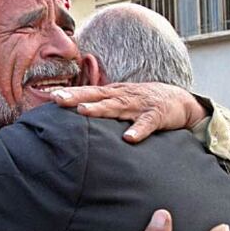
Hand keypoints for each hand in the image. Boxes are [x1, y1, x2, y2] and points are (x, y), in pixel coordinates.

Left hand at [51, 83, 206, 142]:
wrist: (179, 100)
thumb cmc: (144, 102)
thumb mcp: (122, 101)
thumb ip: (103, 107)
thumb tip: (77, 115)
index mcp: (114, 94)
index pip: (89, 92)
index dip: (71, 93)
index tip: (50, 96)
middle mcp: (123, 96)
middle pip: (97, 96)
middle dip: (77, 97)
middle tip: (57, 99)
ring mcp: (139, 105)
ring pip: (117, 107)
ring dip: (100, 109)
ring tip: (83, 112)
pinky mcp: (156, 115)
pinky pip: (146, 123)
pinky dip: (138, 130)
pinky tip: (129, 138)